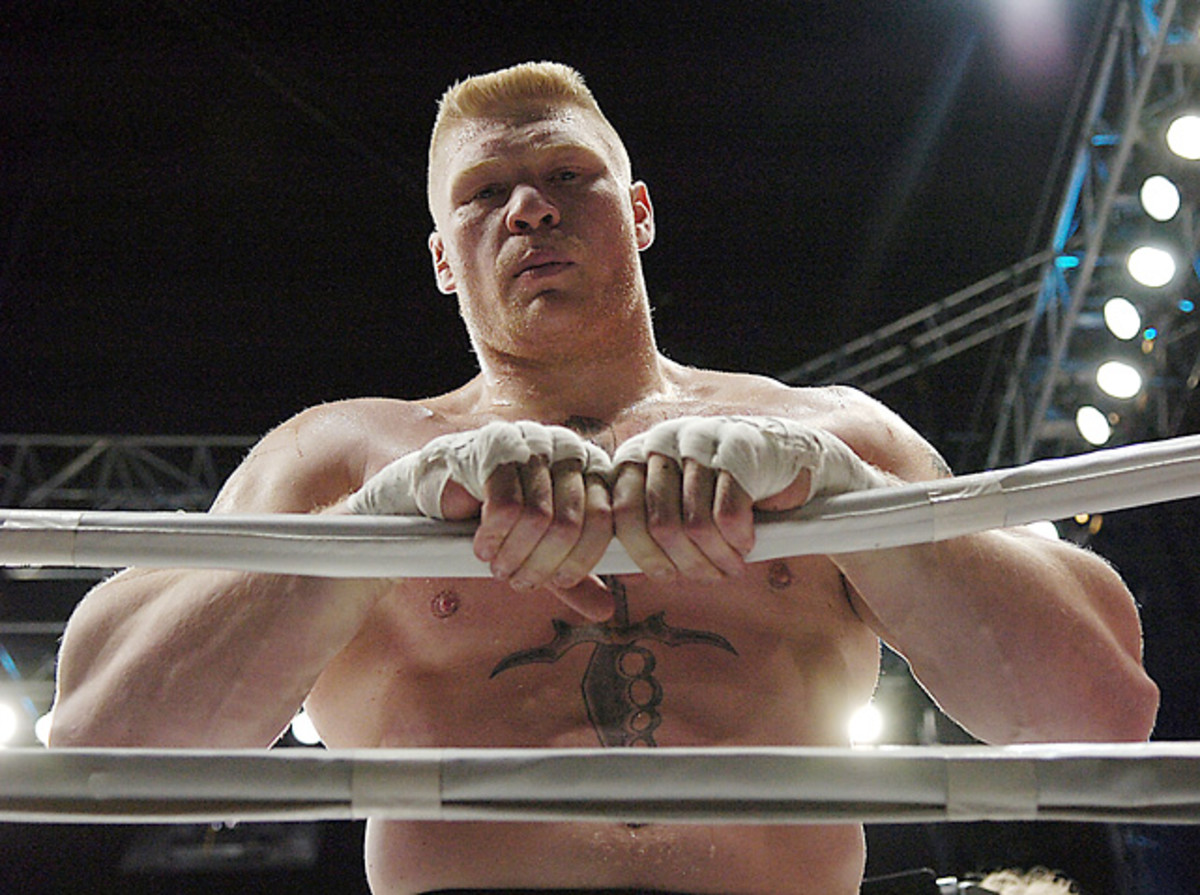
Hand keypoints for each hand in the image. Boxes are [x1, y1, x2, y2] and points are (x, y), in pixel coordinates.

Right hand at [346, 421, 615, 618]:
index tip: (554, 582)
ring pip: (541, 518)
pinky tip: (482, 545)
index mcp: (591, 467)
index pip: (606, 521)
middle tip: (518, 580)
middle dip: (544, 565)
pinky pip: (507, 506)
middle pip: (574, 523)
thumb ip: (573, 578)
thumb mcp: (540, 552)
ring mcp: (532, 442)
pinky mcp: (496, 447)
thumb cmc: (495, 520)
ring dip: (515, 555)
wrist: (438, 492)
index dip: (580, 561)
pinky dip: (494, 537)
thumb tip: (608, 609)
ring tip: (498, 565)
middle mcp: (568, 448)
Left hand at [612, 454, 753, 581]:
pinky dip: (737, 541)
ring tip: (731, 566)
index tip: (668, 575)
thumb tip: (628, 576)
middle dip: (687, 564)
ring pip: (695, 525)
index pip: (622, 511)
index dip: (644, 554)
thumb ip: (649, 532)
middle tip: (709, 576)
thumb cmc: (722, 486)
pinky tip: (745, 543)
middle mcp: (663, 441)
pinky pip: (728, 516)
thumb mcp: (678, 502)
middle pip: (660, 524)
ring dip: (717, 558)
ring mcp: (701, 442)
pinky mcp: (739, 451)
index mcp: (638, 453)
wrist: (784, 454)